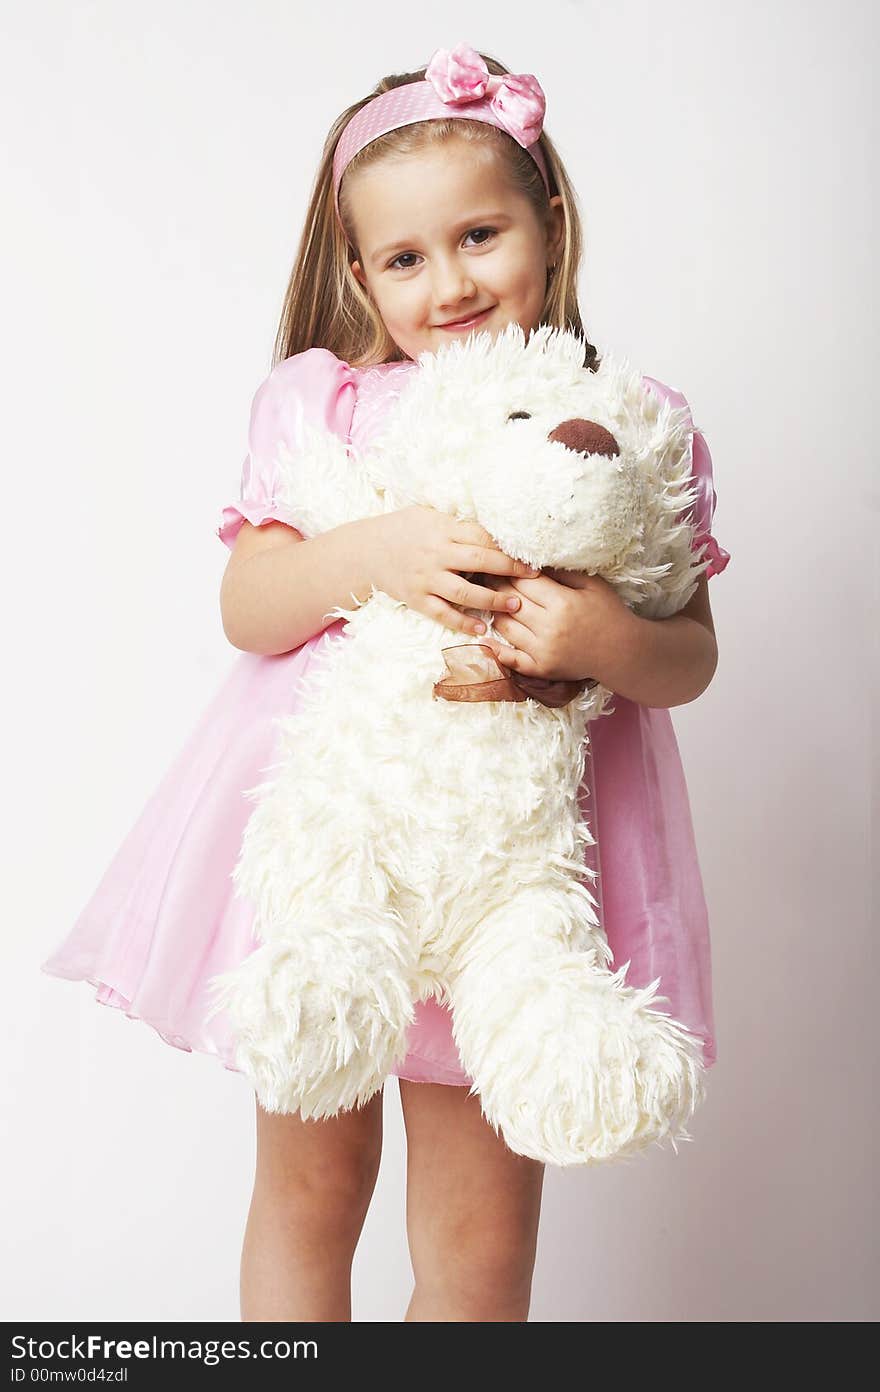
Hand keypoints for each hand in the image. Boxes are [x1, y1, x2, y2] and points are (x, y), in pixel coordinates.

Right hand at [363, 506, 541, 636]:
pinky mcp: (417, 599)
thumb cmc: (403, 529)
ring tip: (515, 606)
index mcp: (442, 530)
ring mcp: (426, 579)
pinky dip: (463, 622)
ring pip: (464, 593)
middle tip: (534, 578)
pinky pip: (443, 614)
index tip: (529, 554)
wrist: (366, 551)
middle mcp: (436, 554)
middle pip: (479, 562)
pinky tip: (482, 628)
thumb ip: (457, 521)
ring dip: (492, 600)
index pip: (482, 538)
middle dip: (509, 570)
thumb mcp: (428, 514)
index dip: (507, 547)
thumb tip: (492, 523)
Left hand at [478, 566, 636, 682]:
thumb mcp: (592, 584)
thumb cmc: (608, 613)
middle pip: (510, 601)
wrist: (622, 652)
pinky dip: (496, 649)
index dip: (509, 570)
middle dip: (497, 587)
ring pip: (505, 626)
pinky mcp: (541, 668)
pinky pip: (511, 659)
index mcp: (562, 603)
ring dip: (495, 612)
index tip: (499, 563)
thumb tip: (533, 560)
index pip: (524, 582)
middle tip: (486, 576)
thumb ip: (563, 572)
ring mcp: (543, 651)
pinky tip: (486, 638)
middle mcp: (550, 628)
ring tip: (490, 601)